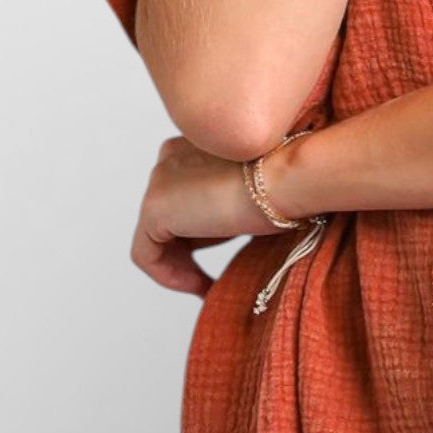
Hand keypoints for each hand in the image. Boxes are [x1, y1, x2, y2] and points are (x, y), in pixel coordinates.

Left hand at [131, 133, 287, 298]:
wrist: (286, 178)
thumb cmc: (284, 185)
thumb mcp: (252, 193)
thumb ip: (228, 201)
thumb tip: (225, 230)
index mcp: (191, 146)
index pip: (185, 199)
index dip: (201, 236)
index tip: (222, 258)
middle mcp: (168, 160)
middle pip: (168, 219)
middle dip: (189, 252)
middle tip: (212, 279)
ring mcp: (158, 182)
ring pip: (155, 237)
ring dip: (180, 266)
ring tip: (206, 285)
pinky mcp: (154, 208)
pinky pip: (145, 254)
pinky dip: (168, 276)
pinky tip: (198, 285)